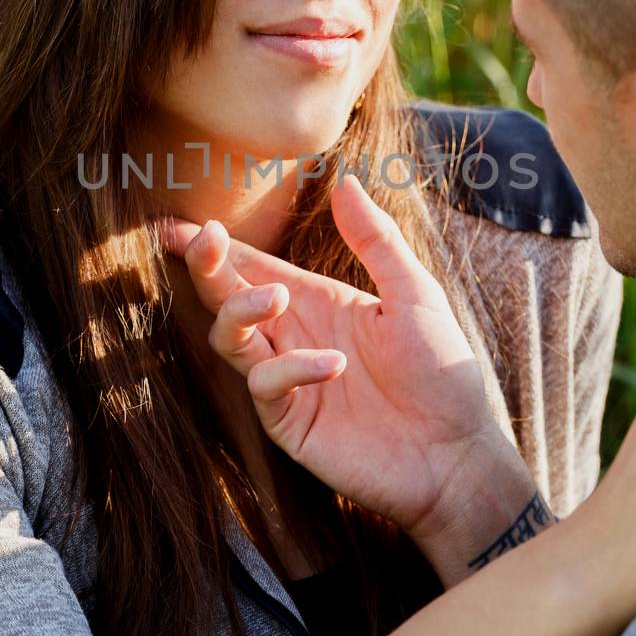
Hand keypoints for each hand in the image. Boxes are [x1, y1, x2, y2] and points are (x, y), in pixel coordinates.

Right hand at [163, 174, 537, 582]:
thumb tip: (344, 181)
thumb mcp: (414, 294)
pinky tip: (334, 363)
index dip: (213, 248)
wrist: (458, 453)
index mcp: (317, 302)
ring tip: (276, 297)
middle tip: (204, 241)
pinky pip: (267, 387)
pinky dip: (291, 369)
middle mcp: (293, 337)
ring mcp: (288, 381)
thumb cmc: (443, 372)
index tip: (177, 225)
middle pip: (228, 298)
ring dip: (242, 311)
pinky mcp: (291, 423)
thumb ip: (375, 240)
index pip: (253, 267)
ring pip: (231, 339)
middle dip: (208, 268)